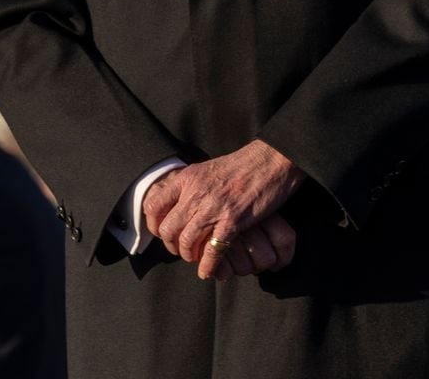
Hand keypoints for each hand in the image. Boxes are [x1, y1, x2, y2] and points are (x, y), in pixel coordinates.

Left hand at [143, 139, 305, 279]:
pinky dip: (208, 265)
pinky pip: (212, 251)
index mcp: (189, 177)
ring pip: (187, 242)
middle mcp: (196, 192)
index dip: (155, 224)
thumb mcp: (210, 168)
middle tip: (183, 249)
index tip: (164, 232)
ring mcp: (214, 207)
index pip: (154, 206)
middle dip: (173, 245)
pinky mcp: (233, 220)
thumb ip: (194, 186)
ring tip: (197, 258)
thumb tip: (182, 206)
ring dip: (190, 255)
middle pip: (168, 230)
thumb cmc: (246, 163)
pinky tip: (209, 270)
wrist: (275, 158)